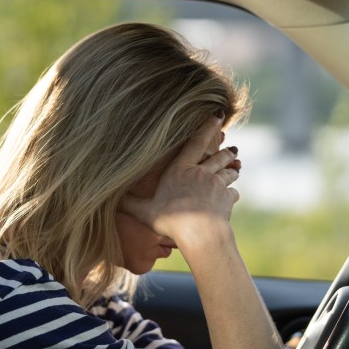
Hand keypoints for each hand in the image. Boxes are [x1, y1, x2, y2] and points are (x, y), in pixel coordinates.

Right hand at [122, 115, 240, 246]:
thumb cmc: (170, 221)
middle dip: (226, 151)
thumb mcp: (144, 212)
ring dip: (232, 170)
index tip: (218, 115)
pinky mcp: (227, 197)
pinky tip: (230, 197)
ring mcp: (217, 184)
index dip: (207, 127)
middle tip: (232, 148)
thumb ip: (129, 203)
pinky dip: (231, 194)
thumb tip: (112, 199)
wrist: (199, 234)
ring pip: (228, 172)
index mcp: (180, 170)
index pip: (195, 143)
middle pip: (218, 157)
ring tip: (235, 169)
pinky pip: (232, 193)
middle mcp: (201, 172)